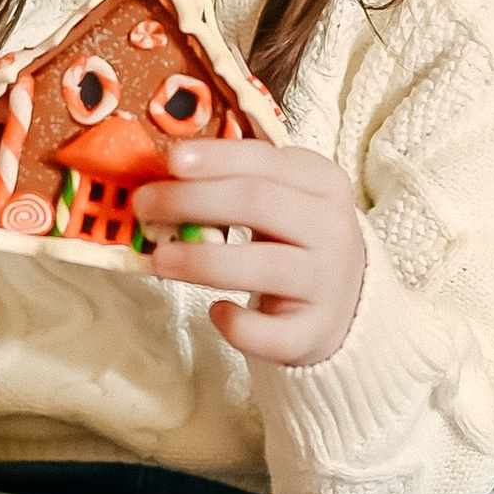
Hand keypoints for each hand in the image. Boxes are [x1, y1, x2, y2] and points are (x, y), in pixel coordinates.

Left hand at [133, 144, 366, 366]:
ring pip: (266, 267)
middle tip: (144, 206)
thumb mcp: (282, 198)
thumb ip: (234, 184)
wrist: (349, 300)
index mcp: (322, 183)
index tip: (173, 160)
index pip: (267, 161)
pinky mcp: (315, 332)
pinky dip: (239, 325)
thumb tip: (164, 179)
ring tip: (159, 260)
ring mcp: (327, 283)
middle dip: (193, 201)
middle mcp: (332, 229)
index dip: (218, 159)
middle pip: (259, 204)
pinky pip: (273, 334)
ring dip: (204, 261)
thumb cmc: (296, 239)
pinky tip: (217, 312)